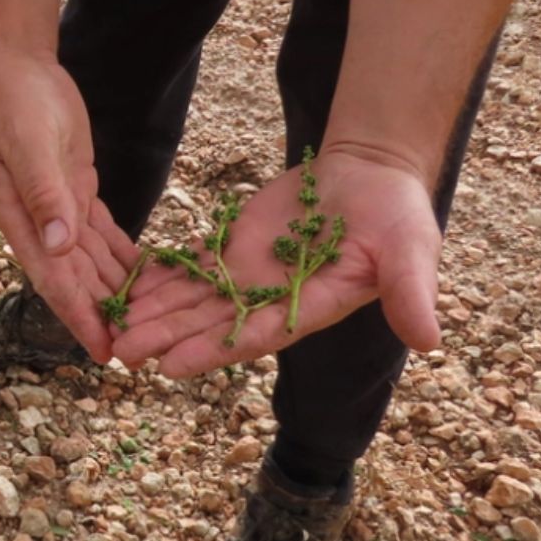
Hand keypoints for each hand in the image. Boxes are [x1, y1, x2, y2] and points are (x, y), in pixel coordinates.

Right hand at [0, 52, 138, 361]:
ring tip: (150, 323)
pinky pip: (104, 235)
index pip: (54, 280)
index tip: (103, 352)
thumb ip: (43, 194)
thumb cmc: (15, 104)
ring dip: (118, 292)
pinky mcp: (78, 192)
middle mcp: (39, 225)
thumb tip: (56, 246)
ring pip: (93, 263)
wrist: (16, 70)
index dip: (79, 318)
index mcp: (20, 221)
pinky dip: (123, 257)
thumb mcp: (30, 145)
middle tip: (140, 352)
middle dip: (105, 316)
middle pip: (77, 281)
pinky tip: (146, 277)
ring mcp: (59, 210)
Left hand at [112, 147, 442, 376]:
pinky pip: (191, 266)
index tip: (170, 367)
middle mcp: (270, 299)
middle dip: (164, 338)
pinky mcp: (234, 247)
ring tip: (110, 327)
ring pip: (192, 299)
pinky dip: (159, 277)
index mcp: (307, 308)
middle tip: (118, 353)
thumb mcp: (410, 251)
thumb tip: (431, 341)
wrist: (373, 173)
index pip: (250, 336)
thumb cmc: (398, 214)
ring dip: (153, 313)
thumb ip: (412, 293)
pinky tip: (125, 288)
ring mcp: (249, 275)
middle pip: (207, 324)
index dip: (209, 351)